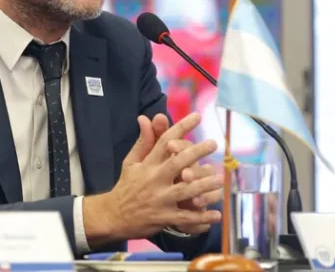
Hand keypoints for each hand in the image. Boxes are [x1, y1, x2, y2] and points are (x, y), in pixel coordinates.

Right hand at [84, 113, 221, 244]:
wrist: (114, 216)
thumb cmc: (126, 186)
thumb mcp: (131, 162)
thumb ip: (143, 141)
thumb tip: (145, 117)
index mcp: (147, 164)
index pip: (164, 141)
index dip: (181, 127)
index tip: (197, 117)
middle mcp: (154, 179)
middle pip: (177, 163)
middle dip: (196, 152)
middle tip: (213, 143)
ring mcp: (160, 199)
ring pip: (185, 190)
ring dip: (204, 185)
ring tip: (220, 178)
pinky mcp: (164, 218)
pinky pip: (185, 218)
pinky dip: (201, 217)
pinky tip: (217, 214)